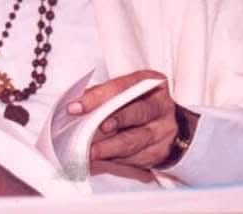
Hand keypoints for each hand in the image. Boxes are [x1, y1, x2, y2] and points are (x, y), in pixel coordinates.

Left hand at [68, 70, 189, 171]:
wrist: (167, 123)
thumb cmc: (138, 102)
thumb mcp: (124, 91)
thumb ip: (102, 95)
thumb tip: (76, 106)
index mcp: (151, 83)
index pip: (121, 88)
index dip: (97, 97)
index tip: (76, 107)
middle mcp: (161, 106)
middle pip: (136, 113)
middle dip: (112, 121)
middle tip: (90, 131)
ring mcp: (163, 131)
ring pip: (135, 141)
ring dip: (109, 148)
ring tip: (90, 152)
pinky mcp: (161, 153)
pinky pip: (136, 158)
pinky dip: (115, 159)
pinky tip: (101, 159)